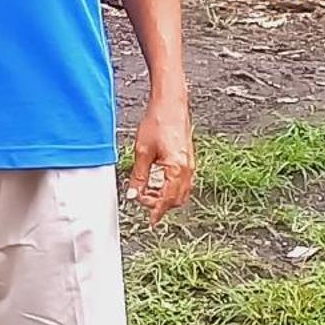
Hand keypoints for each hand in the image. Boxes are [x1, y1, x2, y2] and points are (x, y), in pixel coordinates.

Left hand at [126, 91, 193, 224]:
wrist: (170, 103)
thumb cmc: (158, 122)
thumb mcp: (142, 151)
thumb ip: (139, 176)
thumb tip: (133, 194)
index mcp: (177, 169)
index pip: (167, 200)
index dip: (157, 211)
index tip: (150, 220)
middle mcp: (187, 169)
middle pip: (177, 199)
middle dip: (161, 204)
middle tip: (143, 199)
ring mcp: (190, 164)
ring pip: (182, 191)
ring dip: (167, 196)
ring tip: (149, 191)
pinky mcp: (188, 158)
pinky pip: (184, 181)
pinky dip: (172, 187)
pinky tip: (159, 181)